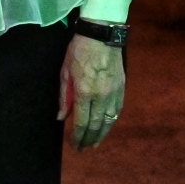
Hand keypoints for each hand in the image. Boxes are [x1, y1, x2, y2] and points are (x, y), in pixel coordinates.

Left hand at [57, 33, 124, 149]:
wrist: (102, 34)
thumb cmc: (79, 51)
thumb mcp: (65, 72)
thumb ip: (64, 97)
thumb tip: (62, 117)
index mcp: (84, 92)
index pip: (82, 122)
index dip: (77, 136)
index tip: (74, 144)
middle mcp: (101, 96)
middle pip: (96, 125)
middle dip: (89, 139)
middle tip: (84, 149)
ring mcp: (114, 92)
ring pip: (109, 120)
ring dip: (102, 134)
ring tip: (95, 143)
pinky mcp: (122, 87)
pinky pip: (118, 110)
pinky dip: (112, 121)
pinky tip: (107, 126)